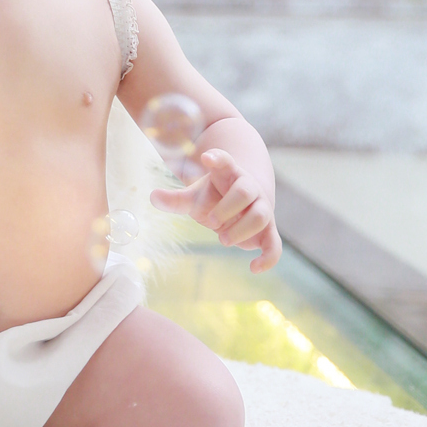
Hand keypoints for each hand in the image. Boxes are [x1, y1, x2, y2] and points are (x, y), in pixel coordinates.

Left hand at [151, 149, 281, 272]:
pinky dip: (267, 258)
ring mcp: (261, 208)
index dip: (218, 159)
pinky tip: (253, 268)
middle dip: (227, 208)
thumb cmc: (215, 199)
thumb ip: (175, 199)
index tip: (206, 157)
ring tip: (223, 239)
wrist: (243, 207)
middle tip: (211, 222)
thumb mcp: (194, 197)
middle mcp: (249, 188)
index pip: (226, 161)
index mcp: (229, 174)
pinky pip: (274, 245)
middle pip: (244, 192)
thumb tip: (152, 197)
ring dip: (241, 230)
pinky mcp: (268, 231)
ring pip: (260, 216)